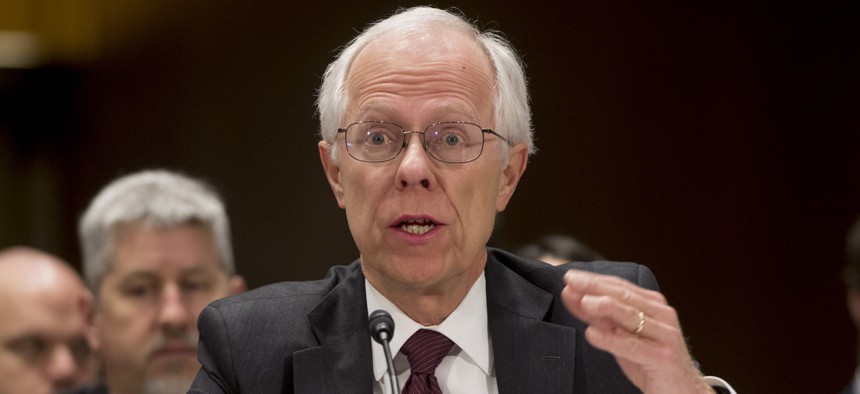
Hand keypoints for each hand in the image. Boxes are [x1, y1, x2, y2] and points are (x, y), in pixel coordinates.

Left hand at [561, 269, 713, 393]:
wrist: (682, 390)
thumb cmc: (651, 361)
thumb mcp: (622, 336)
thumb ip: (600, 318)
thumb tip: (574, 297)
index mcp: (652, 306)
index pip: (620, 286)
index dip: (595, 280)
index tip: (571, 276)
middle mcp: (661, 315)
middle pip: (624, 296)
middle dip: (595, 286)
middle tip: (571, 280)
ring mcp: (665, 334)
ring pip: (631, 315)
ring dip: (604, 306)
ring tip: (583, 302)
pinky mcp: (663, 356)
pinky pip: (633, 346)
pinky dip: (611, 339)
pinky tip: (593, 334)